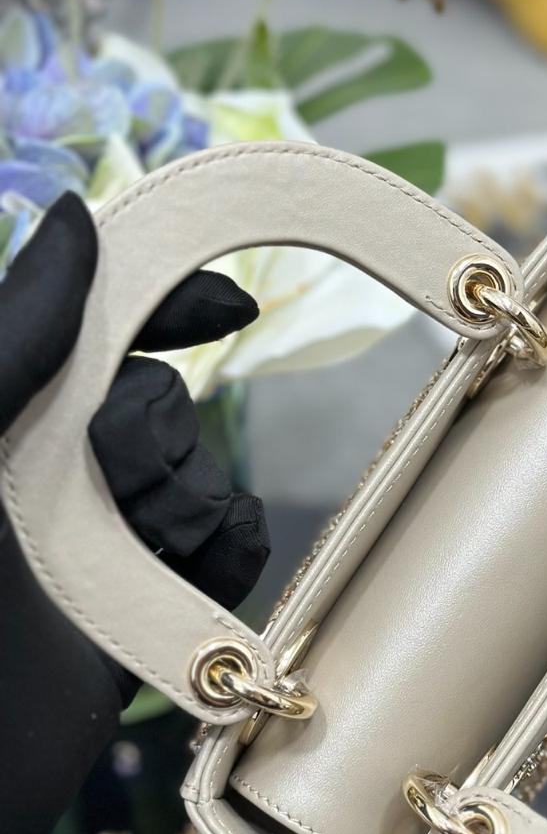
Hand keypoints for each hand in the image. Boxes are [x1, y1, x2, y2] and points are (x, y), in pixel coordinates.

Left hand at [0, 194, 270, 833]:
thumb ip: (8, 337)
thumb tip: (83, 218)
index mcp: (4, 427)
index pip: (89, 332)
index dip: (161, 302)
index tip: (235, 303)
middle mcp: (45, 477)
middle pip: (159, 410)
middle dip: (151, 449)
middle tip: (105, 503)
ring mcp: (97, 549)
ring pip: (200, 482)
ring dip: (191, 514)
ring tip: (145, 565)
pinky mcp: (141, 615)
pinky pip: (224, 555)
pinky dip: (228, 560)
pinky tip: (200, 588)